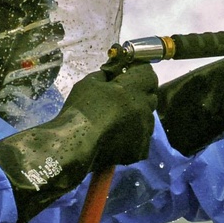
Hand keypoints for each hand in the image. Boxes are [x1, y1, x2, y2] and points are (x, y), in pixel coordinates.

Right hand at [0, 63, 157, 222]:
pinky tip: (117, 136)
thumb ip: (107, 75)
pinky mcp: (140, 149)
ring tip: (118, 119)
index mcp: (133, 90)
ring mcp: (144, 131)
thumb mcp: (90, 83)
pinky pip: (142, 137)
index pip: (148, 74)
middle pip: (150, 96)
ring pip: (147, 117)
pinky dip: (133, 135)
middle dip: (139, 93)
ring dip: (137, 115)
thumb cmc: (80, 110)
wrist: (73, 145)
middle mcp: (144, 110)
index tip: (128, 74)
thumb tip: (114, 73)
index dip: (139, 72)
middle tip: (121, 97)